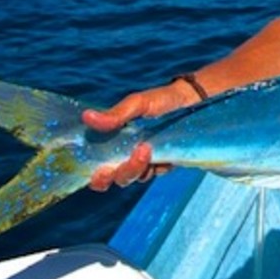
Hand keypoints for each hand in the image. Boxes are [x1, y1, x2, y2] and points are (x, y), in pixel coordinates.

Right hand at [83, 81, 199, 190]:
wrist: (193, 100)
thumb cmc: (161, 100)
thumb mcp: (138, 104)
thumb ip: (116, 115)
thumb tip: (87, 117)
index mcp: (116, 143)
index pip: (100, 170)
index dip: (97, 178)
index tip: (102, 170)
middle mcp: (129, 155)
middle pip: (119, 178)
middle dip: (124, 172)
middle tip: (137, 153)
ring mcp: (149, 161)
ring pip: (138, 177)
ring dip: (140, 167)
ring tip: (147, 147)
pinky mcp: (167, 163)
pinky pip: (159, 173)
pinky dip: (159, 166)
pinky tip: (164, 153)